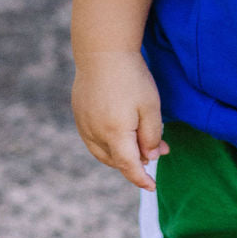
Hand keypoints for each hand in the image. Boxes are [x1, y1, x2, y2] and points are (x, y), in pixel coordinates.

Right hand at [71, 50, 169, 189]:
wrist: (102, 51)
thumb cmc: (131, 77)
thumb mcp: (150, 106)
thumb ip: (151, 136)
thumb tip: (150, 157)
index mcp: (114, 134)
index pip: (129, 167)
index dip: (141, 179)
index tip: (152, 186)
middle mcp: (95, 134)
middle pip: (116, 161)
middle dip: (136, 162)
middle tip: (157, 150)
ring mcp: (84, 125)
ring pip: (103, 153)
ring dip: (121, 155)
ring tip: (140, 144)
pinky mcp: (79, 115)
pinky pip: (93, 140)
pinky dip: (107, 145)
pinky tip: (120, 133)